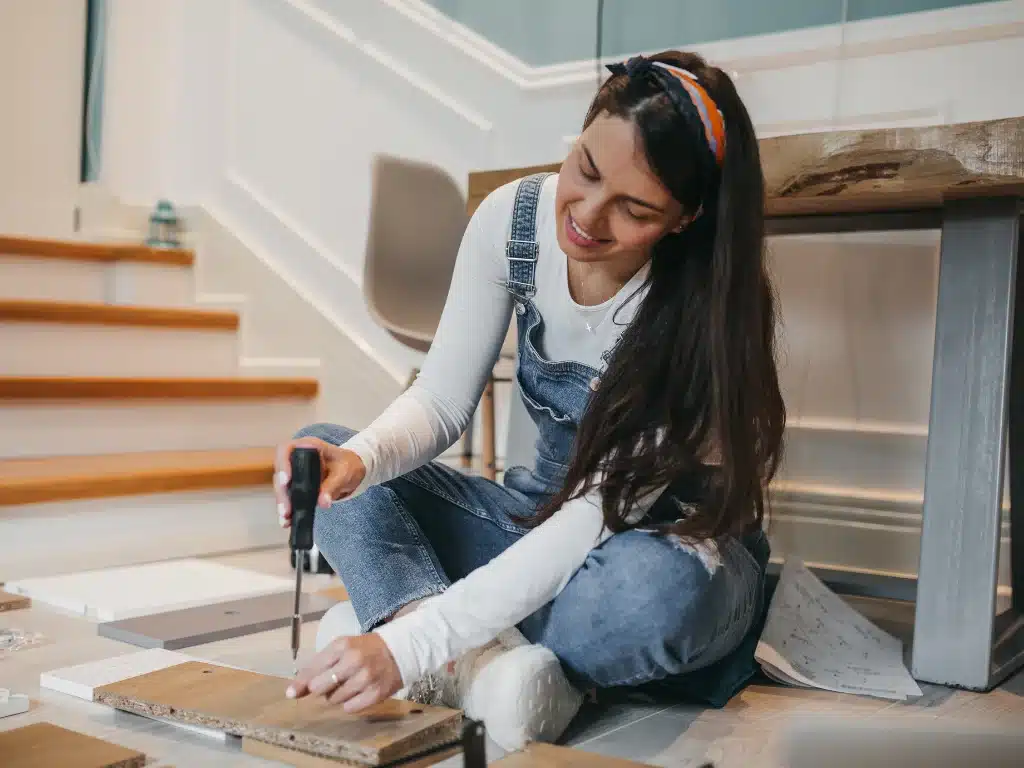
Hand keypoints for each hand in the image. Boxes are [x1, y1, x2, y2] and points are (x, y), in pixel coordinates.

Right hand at [274, 437, 366, 527]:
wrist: (352, 471)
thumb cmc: (349, 464)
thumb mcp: (344, 473)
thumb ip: (333, 485)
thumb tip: (323, 502)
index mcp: (308, 447)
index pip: (286, 449)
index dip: (283, 464)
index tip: (286, 480)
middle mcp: (297, 458)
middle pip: (281, 471)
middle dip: (282, 491)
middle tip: (286, 509)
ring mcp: (295, 472)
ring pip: (282, 486)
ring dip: (282, 502)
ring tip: (285, 518)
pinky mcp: (297, 485)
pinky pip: (289, 496)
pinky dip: (287, 508)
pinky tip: (286, 521)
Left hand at [285, 634, 402, 711]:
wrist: (399, 650)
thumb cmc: (364, 649)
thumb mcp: (341, 648)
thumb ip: (317, 667)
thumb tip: (292, 691)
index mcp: (342, 646)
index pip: (313, 668)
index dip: (300, 683)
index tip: (291, 693)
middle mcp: (353, 660)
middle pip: (320, 687)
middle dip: (322, 688)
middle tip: (331, 682)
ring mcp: (365, 678)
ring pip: (334, 699)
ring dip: (336, 695)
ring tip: (348, 684)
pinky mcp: (376, 693)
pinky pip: (350, 708)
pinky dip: (349, 703)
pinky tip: (357, 693)